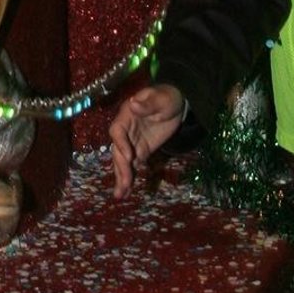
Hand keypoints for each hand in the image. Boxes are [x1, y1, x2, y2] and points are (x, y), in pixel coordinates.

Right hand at [108, 84, 184, 199]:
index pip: (117, 130)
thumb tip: (133, 104)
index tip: (129, 157)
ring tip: (120, 195)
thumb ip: (148, 103)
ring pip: (123, 160)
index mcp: (127, 114)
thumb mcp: (161, 98)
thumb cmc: (167, 97)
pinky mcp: (141, 150)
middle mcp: (126, 130)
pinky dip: (130, 177)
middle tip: (125, 184)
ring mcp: (132, 141)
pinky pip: (133, 165)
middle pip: (118, 150)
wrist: (176, 103)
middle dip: (121, 167)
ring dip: (121, 177)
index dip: (120, 143)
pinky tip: (128, 191)